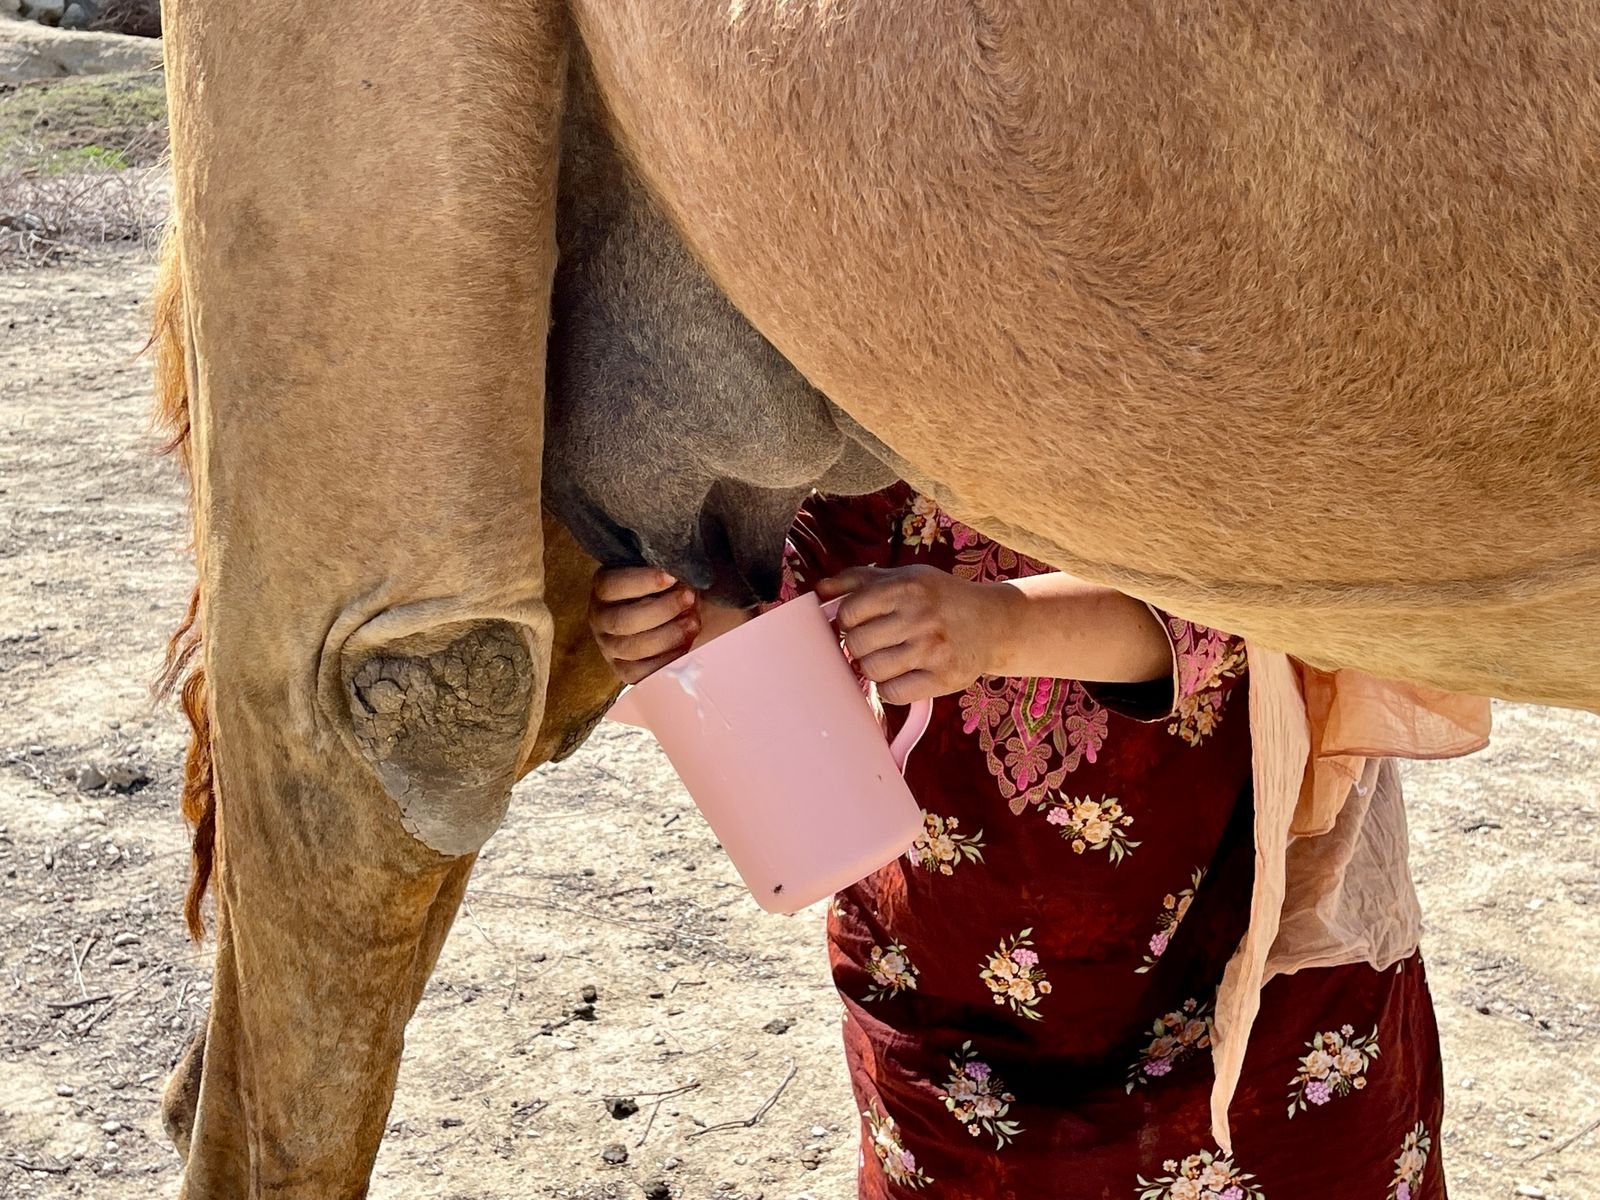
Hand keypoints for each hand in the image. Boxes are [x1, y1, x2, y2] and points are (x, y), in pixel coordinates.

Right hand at [588, 567, 700, 683]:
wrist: (677, 612)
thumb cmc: (669, 586)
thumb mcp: (664, 571)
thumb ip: (667, 568)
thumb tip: (681, 564)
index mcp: (604, 588)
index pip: (611, 585)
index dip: (642, 581)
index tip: (672, 576)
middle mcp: (600, 618)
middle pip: (623, 620)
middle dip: (661, 610)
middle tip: (690, 598)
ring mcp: (609, 646)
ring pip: (632, 647)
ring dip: (667, 635)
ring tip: (693, 622)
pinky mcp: (623, 669)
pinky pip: (639, 673)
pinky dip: (665, 660)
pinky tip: (686, 645)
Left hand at [815, 565, 1011, 703]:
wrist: (994, 623)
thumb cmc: (940, 598)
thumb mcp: (904, 577)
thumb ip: (858, 580)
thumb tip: (819, 590)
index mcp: (907, 586)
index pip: (849, 611)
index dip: (848, 620)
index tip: (860, 622)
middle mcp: (921, 616)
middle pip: (857, 644)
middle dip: (861, 646)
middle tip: (877, 642)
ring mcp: (934, 649)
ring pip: (872, 671)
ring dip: (874, 668)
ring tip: (890, 658)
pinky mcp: (944, 678)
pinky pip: (893, 694)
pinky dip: (891, 688)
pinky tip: (904, 674)